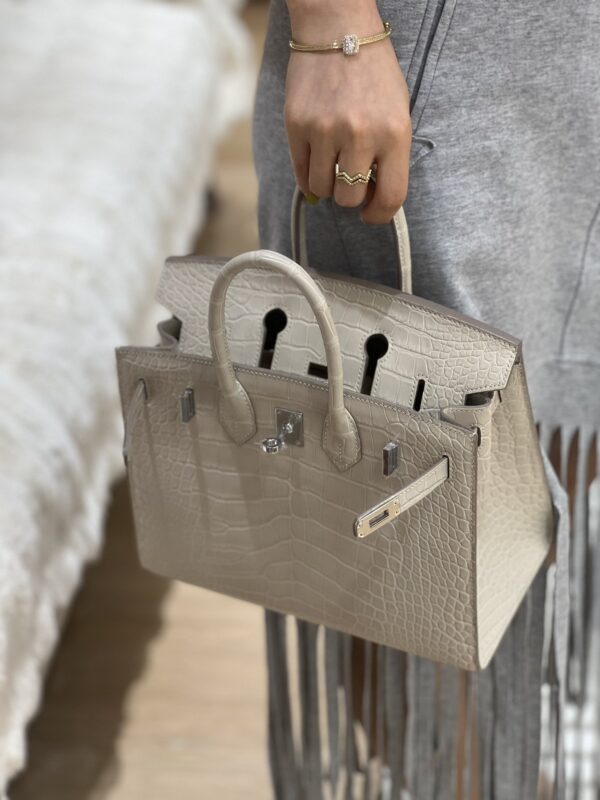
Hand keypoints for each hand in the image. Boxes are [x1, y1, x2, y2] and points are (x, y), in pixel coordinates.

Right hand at [284, 0, 411, 223]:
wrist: (338, 28)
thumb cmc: (373, 73)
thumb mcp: (396, 113)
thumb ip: (388, 157)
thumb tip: (370, 199)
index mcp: (394, 132)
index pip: (391, 197)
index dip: (380, 214)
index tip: (372, 214)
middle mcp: (361, 134)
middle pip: (350, 198)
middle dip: (350, 196)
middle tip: (349, 179)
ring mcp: (326, 130)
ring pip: (323, 189)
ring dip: (327, 184)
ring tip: (333, 162)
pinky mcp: (297, 126)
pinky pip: (301, 173)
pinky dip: (309, 174)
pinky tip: (316, 159)